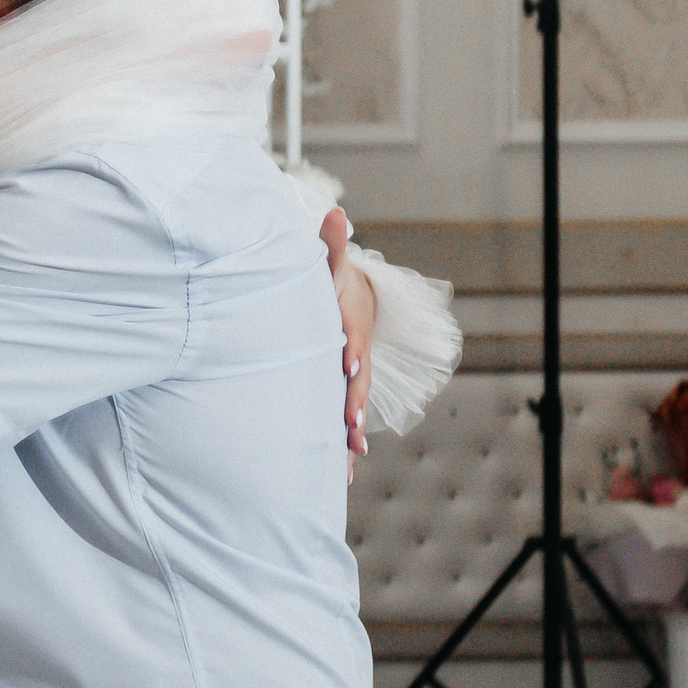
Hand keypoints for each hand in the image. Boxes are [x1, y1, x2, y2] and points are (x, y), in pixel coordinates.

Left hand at [322, 207, 375, 474]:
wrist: (346, 300)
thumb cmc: (329, 283)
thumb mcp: (329, 262)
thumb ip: (330, 244)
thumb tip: (335, 213)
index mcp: (349, 324)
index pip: (351, 336)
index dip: (350, 347)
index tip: (346, 362)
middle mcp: (354, 353)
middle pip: (358, 380)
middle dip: (354, 402)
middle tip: (350, 426)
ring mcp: (350, 376)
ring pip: (351, 405)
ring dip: (350, 432)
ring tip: (349, 461)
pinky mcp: (339, 391)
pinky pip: (340, 418)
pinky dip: (341, 443)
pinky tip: (340, 474)